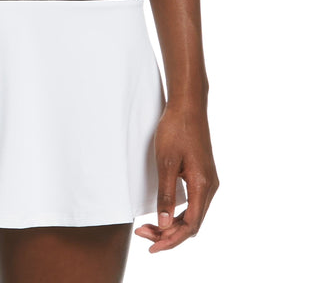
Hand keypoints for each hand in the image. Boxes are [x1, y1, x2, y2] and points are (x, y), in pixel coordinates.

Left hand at [134, 100, 218, 252]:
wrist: (188, 105)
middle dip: (169, 234)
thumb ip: (166, 194)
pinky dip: (179, 213)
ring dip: (173, 225)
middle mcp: (210, 186)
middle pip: (192, 223)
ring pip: (193, 214)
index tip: (151, 246)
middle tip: (143, 235)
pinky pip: (194, 203)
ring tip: (149, 227)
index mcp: (203, 185)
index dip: (171, 240)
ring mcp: (208, 181)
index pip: (190, 225)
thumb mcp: (166, 162)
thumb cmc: (176, 129)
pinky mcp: (203, 174)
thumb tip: (165, 224)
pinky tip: (165, 214)